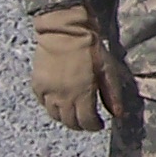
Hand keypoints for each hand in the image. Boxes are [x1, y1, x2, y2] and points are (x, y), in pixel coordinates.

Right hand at [31, 4, 130, 131]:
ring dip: (65, 118)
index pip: (87, 122)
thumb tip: (118, 115)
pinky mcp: (37, 84)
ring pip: (55, 116)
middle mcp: (63, 97)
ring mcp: (48, 91)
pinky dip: (51, 106)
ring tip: (73, 112)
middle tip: (87, 120)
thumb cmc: (91, 48)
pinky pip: (43, 103)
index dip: (95, 126)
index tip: (100, 124)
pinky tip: (59, 100)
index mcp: (82, 94)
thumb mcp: (107, 70)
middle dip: (81, 125)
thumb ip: (112, 94)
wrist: (65, 31)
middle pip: (70, 122)